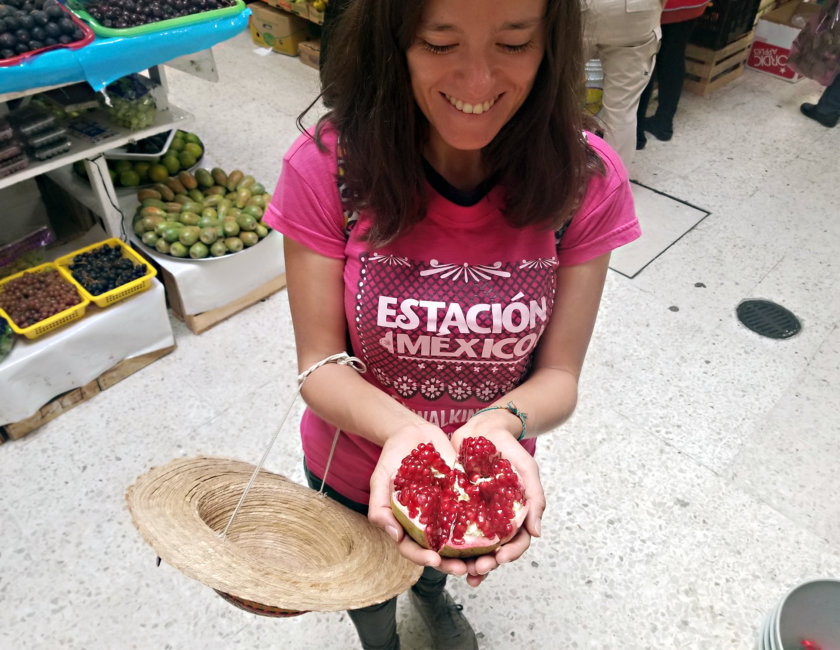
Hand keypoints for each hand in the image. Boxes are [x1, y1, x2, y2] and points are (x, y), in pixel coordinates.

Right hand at [367, 423, 471, 577]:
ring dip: (471, 552)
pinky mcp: (462, 496)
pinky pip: (473, 513)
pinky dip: (484, 524)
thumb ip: (380, 508)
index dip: (422, 558)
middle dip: (452, 564)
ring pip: (459, 539)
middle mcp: (428, 522)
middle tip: (465, 569)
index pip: (413, 549)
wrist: (413, 432)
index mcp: (406, 523)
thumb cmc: (392, 457)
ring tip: (484, 558)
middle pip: (439, 551)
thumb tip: (394, 536)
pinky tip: (496, 530)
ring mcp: (446, 510)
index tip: (434, 560)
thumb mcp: (380, 480)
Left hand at [450, 421, 545, 585]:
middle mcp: (495, 519)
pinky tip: (439, 552)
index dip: (511, 554)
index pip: (517, 542)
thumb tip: (537, 534)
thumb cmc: (509, 448)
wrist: (482, 428)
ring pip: (472, 546)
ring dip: (467, 562)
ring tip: (458, 570)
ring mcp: (474, 513)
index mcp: (515, 514)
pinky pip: (450, 528)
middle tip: (477, 568)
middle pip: (493, 550)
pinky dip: (447, 543)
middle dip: (487, 564)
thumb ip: (534, 498)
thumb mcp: (526, 469)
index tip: (500, 558)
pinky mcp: (454, 505)